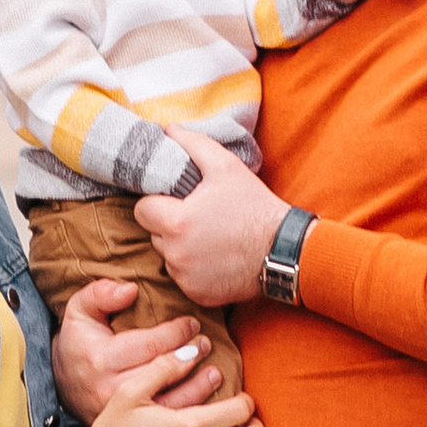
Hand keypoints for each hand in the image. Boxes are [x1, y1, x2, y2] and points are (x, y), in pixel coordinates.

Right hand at [51, 277, 223, 420]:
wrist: (64, 387)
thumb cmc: (79, 344)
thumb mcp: (79, 312)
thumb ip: (100, 294)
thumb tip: (130, 290)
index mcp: (101, 359)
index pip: (150, 344)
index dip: (176, 332)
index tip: (193, 323)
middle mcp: (111, 389)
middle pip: (162, 373)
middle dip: (189, 356)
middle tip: (205, 344)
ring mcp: (124, 414)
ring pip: (170, 403)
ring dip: (198, 388)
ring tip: (214, 372)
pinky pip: (169, 422)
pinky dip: (192, 412)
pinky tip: (209, 401)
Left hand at [136, 134, 285, 307]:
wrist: (284, 250)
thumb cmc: (254, 206)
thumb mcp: (226, 167)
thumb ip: (193, 145)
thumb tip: (169, 130)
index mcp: (176, 222)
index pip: (142, 211)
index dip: (157, 202)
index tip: (175, 201)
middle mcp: (175, 255)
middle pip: (154, 234)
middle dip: (169, 225)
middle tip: (198, 217)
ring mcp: (186, 279)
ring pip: (168, 258)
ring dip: (180, 248)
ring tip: (210, 237)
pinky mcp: (197, 295)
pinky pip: (184, 279)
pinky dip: (194, 270)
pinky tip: (216, 258)